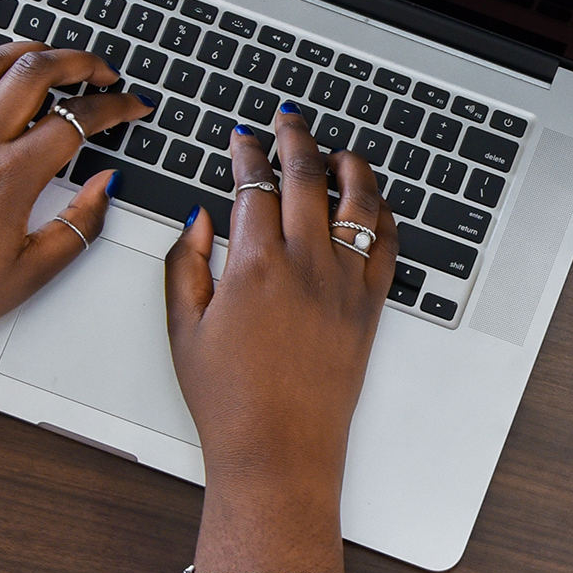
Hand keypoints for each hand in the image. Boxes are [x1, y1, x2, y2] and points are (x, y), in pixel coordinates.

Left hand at [0, 43, 149, 369]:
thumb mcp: (29, 275)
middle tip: (102, 71)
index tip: (131, 107)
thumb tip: (103, 187)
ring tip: (55, 57)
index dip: (115, 107)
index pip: (76, 119)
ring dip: (31, 50)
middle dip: (80, 60)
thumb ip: (79, 225)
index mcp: (7, 179)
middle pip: (36, 70)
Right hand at [163, 108, 395, 503]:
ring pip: (359, 201)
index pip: (255, 182)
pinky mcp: (371, 306)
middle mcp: (306, 266)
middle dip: (297, 138)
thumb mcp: (183, 329)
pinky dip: (382, 213)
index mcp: (254, 265)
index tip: (243, 138)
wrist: (280, 450)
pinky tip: (371, 202)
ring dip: (349, 165)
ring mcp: (346, 284)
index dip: (248, 151)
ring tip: (337, 151)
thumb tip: (201, 218)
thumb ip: (186, 263)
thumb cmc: (230, 401)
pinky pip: (388, 243)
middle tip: (289, 122)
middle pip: (309, 176)